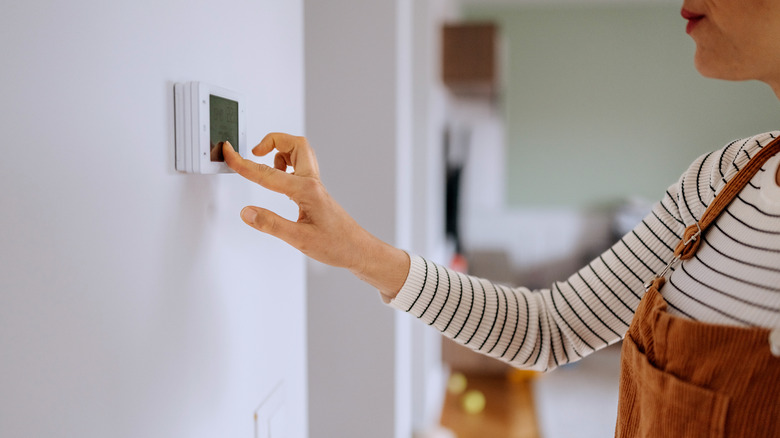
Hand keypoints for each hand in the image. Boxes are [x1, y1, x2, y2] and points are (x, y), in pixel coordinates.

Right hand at [223, 134, 408, 299]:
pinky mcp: (315, 192)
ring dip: (280, 152)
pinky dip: (285, 167)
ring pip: (299, 152)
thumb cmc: (336, 245)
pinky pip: (300, 168)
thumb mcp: (299, 239)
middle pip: (295, 143)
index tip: (229, 153)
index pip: (267, 173)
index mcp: (306, 191)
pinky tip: (279, 184)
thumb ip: (271, 224)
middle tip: (255, 152)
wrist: (358, 250)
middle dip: (272, 140)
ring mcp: (315, 186)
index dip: (243, 163)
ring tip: (266, 168)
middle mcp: (311, 183)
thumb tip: (247, 212)